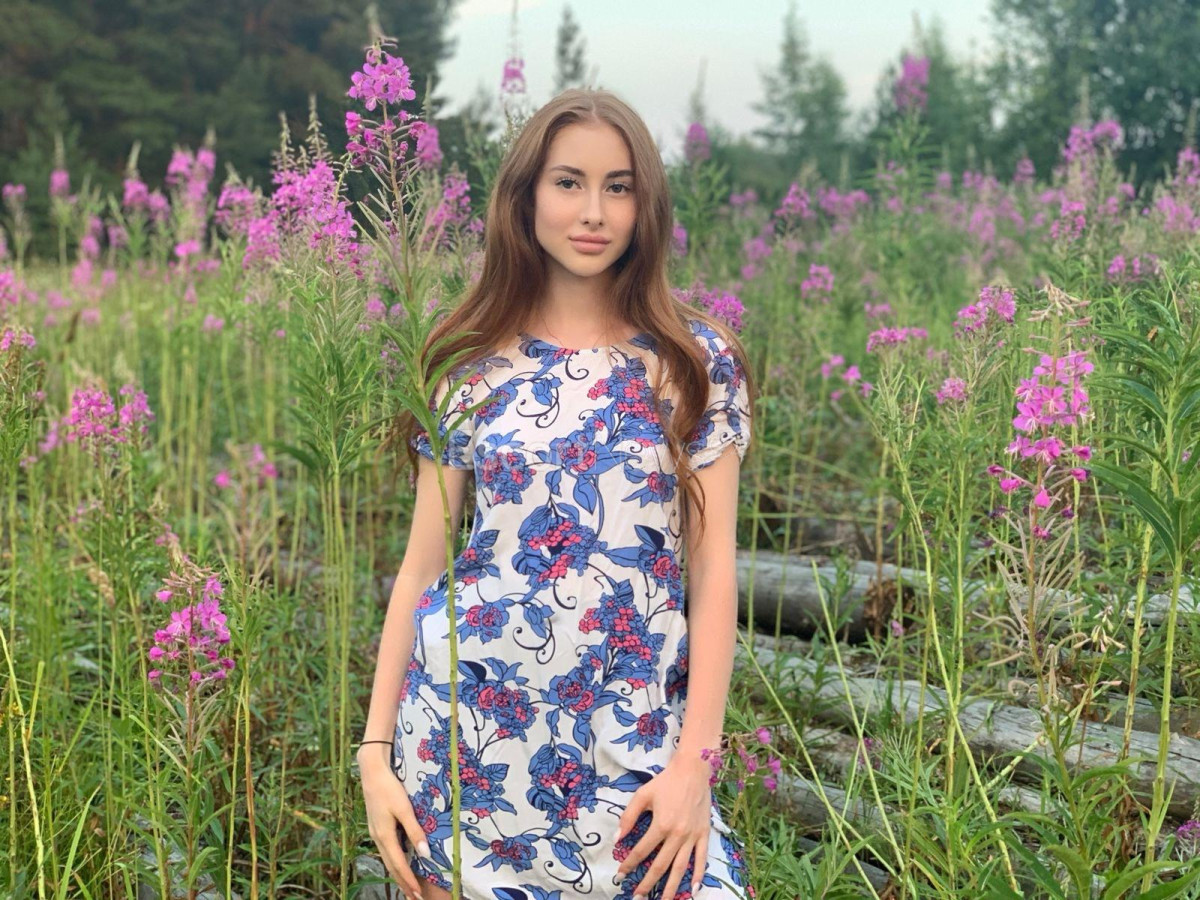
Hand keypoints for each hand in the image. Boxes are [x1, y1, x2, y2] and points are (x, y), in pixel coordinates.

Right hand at [358, 744, 430, 899]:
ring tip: (407, 885)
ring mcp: (375, 832)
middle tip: (413, 897)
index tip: (416, 893)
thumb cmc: (389, 788)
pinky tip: (398, 862)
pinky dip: (393, 861)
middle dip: (402, 883)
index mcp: (385, 835)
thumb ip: (415, 831)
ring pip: (387, 859)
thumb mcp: (405, 808)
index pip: (398, 864)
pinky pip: (385, 850)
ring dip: (397, 874)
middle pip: (391, 866)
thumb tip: (425, 854)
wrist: (371, 772)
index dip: (408, 880)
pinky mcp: (376, 826)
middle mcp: (378, 837)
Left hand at [614, 749, 712, 898]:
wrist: (694, 770)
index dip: (629, 864)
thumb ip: (629, 817)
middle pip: (660, 865)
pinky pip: (702, 859)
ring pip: (680, 868)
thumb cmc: (666, 781)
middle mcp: (677, 835)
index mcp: (661, 825)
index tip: (620, 874)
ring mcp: (692, 836)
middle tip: (637, 897)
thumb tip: (617, 838)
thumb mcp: (643, 795)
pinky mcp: (704, 834)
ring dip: (671, 887)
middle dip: (647, 883)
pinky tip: (693, 890)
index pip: (642, 851)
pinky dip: (698, 875)